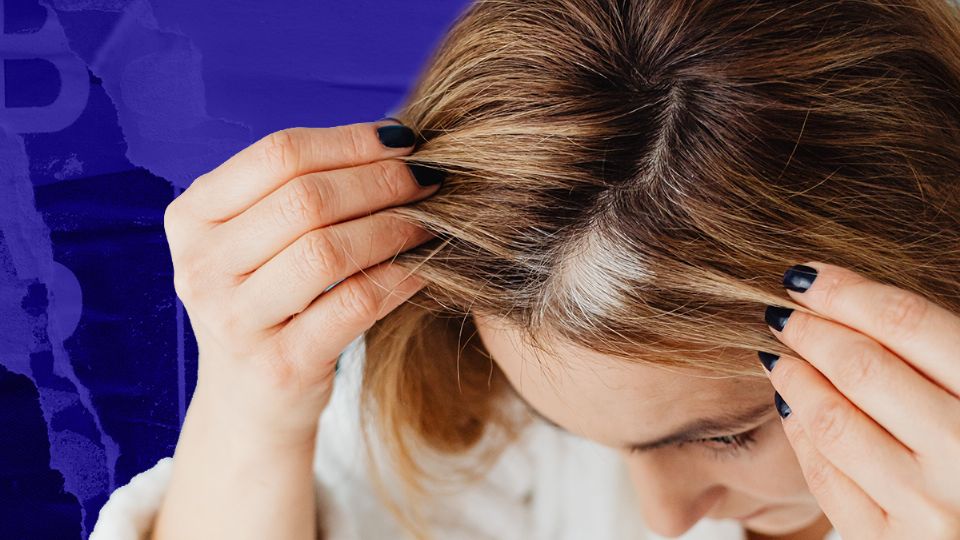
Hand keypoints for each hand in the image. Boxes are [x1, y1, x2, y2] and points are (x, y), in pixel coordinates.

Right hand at [163, 120, 441, 443]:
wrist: (249, 403)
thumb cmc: (269, 302)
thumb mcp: (258, 241)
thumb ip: (301, 190)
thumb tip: (396, 138)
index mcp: (192, 217)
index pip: (278, 154)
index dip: (351, 142)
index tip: (404, 141)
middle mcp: (200, 266)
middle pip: (305, 200)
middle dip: (381, 181)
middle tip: (429, 179)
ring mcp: (235, 321)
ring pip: (328, 251)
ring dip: (393, 227)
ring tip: (431, 219)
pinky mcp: (280, 365)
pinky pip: (354, 303)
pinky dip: (399, 277)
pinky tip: (425, 265)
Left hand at [759, 261, 959, 539]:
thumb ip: (940, 356)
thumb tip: (853, 299)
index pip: (908, 323)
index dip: (846, 291)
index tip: (806, 275)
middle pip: (862, 367)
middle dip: (811, 330)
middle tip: (783, 312)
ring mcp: (927, 508)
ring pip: (832, 421)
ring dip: (796, 380)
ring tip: (781, 358)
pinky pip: (826, 477)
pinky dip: (802, 435)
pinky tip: (794, 410)